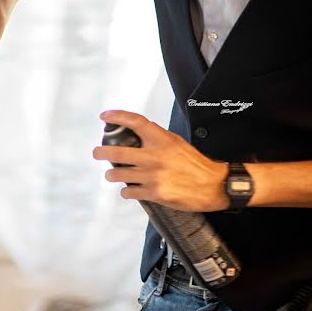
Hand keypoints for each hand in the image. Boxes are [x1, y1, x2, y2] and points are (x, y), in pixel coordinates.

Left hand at [92, 110, 228, 211]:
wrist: (214, 185)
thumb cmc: (195, 164)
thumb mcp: (177, 143)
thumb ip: (156, 138)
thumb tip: (134, 135)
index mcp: (162, 140)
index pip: (135, 122)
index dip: (117, 117)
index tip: (104, 117)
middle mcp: (155, 156)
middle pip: (116, 152)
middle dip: (101, 152)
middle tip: (97, 152)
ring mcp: (152, 176)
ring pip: (117, 174)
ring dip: (111, 174)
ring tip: (112, 174)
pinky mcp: (154, 193)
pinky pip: (128, 191)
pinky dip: (126, 191)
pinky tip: (129, 189)